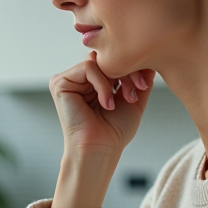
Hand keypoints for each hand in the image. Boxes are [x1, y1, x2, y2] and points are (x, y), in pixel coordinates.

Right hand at [49, 53, 155, 207]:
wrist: (100, 150)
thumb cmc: (115, 131)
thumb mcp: (134, 99)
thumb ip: (139, 78)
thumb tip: (148, 57)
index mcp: (93, 80)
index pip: (113, 59)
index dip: (132, 67)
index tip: (144, 86)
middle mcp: (79, 78)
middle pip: (107, 57)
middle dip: (127, 71)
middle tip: (137, 91)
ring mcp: (68, 79)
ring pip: (99, 60)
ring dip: (117, 78)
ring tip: (122, 99)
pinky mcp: (59, 82)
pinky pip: (88, 67)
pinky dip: (102, 84)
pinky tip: (106, 103)